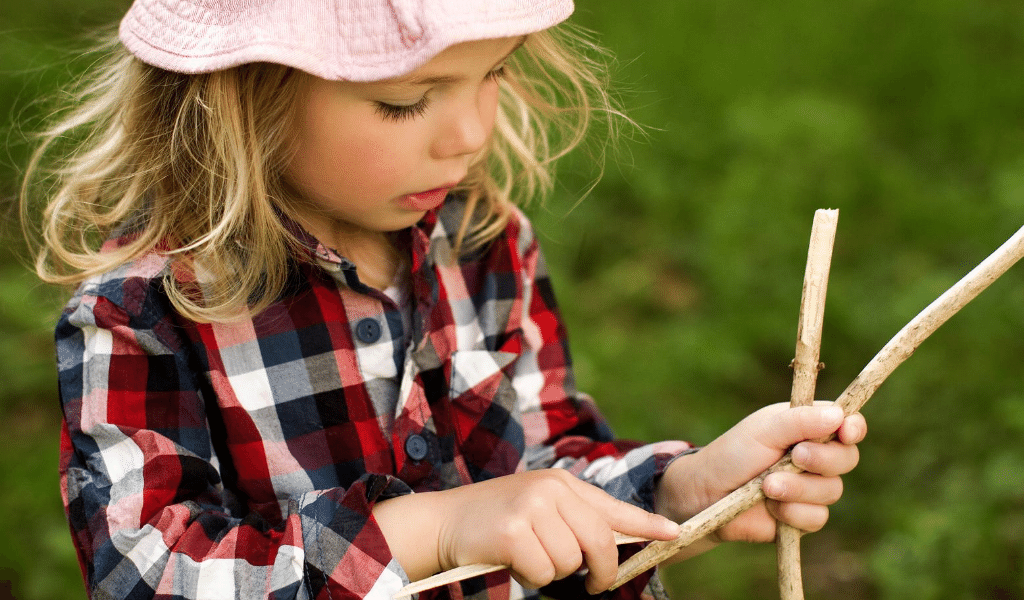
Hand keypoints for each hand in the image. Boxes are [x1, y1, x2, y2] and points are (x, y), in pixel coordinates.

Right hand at [376, 469, 679, 593]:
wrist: (442, 522)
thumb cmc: (494, 522)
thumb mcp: (538, 509)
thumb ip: (573, 520)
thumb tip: (611, 548)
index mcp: (561, 483)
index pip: (612, 507)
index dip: (645, 525)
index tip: (674, 534)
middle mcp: (550, 489)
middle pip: (600, 541)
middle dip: (602, 571)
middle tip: (593, 584)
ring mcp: (531, 507)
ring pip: (570, 562)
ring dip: (552, 572)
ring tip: (527, 556)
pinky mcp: (513, 530)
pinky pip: (544, 571)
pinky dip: (531, 577)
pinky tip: (511, 561)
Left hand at [656, 402, 865, 549]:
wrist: (708, 494)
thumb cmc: (733, 454)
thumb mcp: (763, 431)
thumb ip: (800, 421)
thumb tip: (840, 416)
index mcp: (808, 427)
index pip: (848, 424)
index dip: (853, 428)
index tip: (846, 432)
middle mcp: (816, 456)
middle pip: (848, 458)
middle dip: (822, 459)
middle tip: (794, 457)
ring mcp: (811, 488)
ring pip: (832, 490)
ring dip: (798, 488)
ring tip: (766, 485)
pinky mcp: (803, 516)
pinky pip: (817, 517)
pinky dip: (792, 512)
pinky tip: (771, 506)